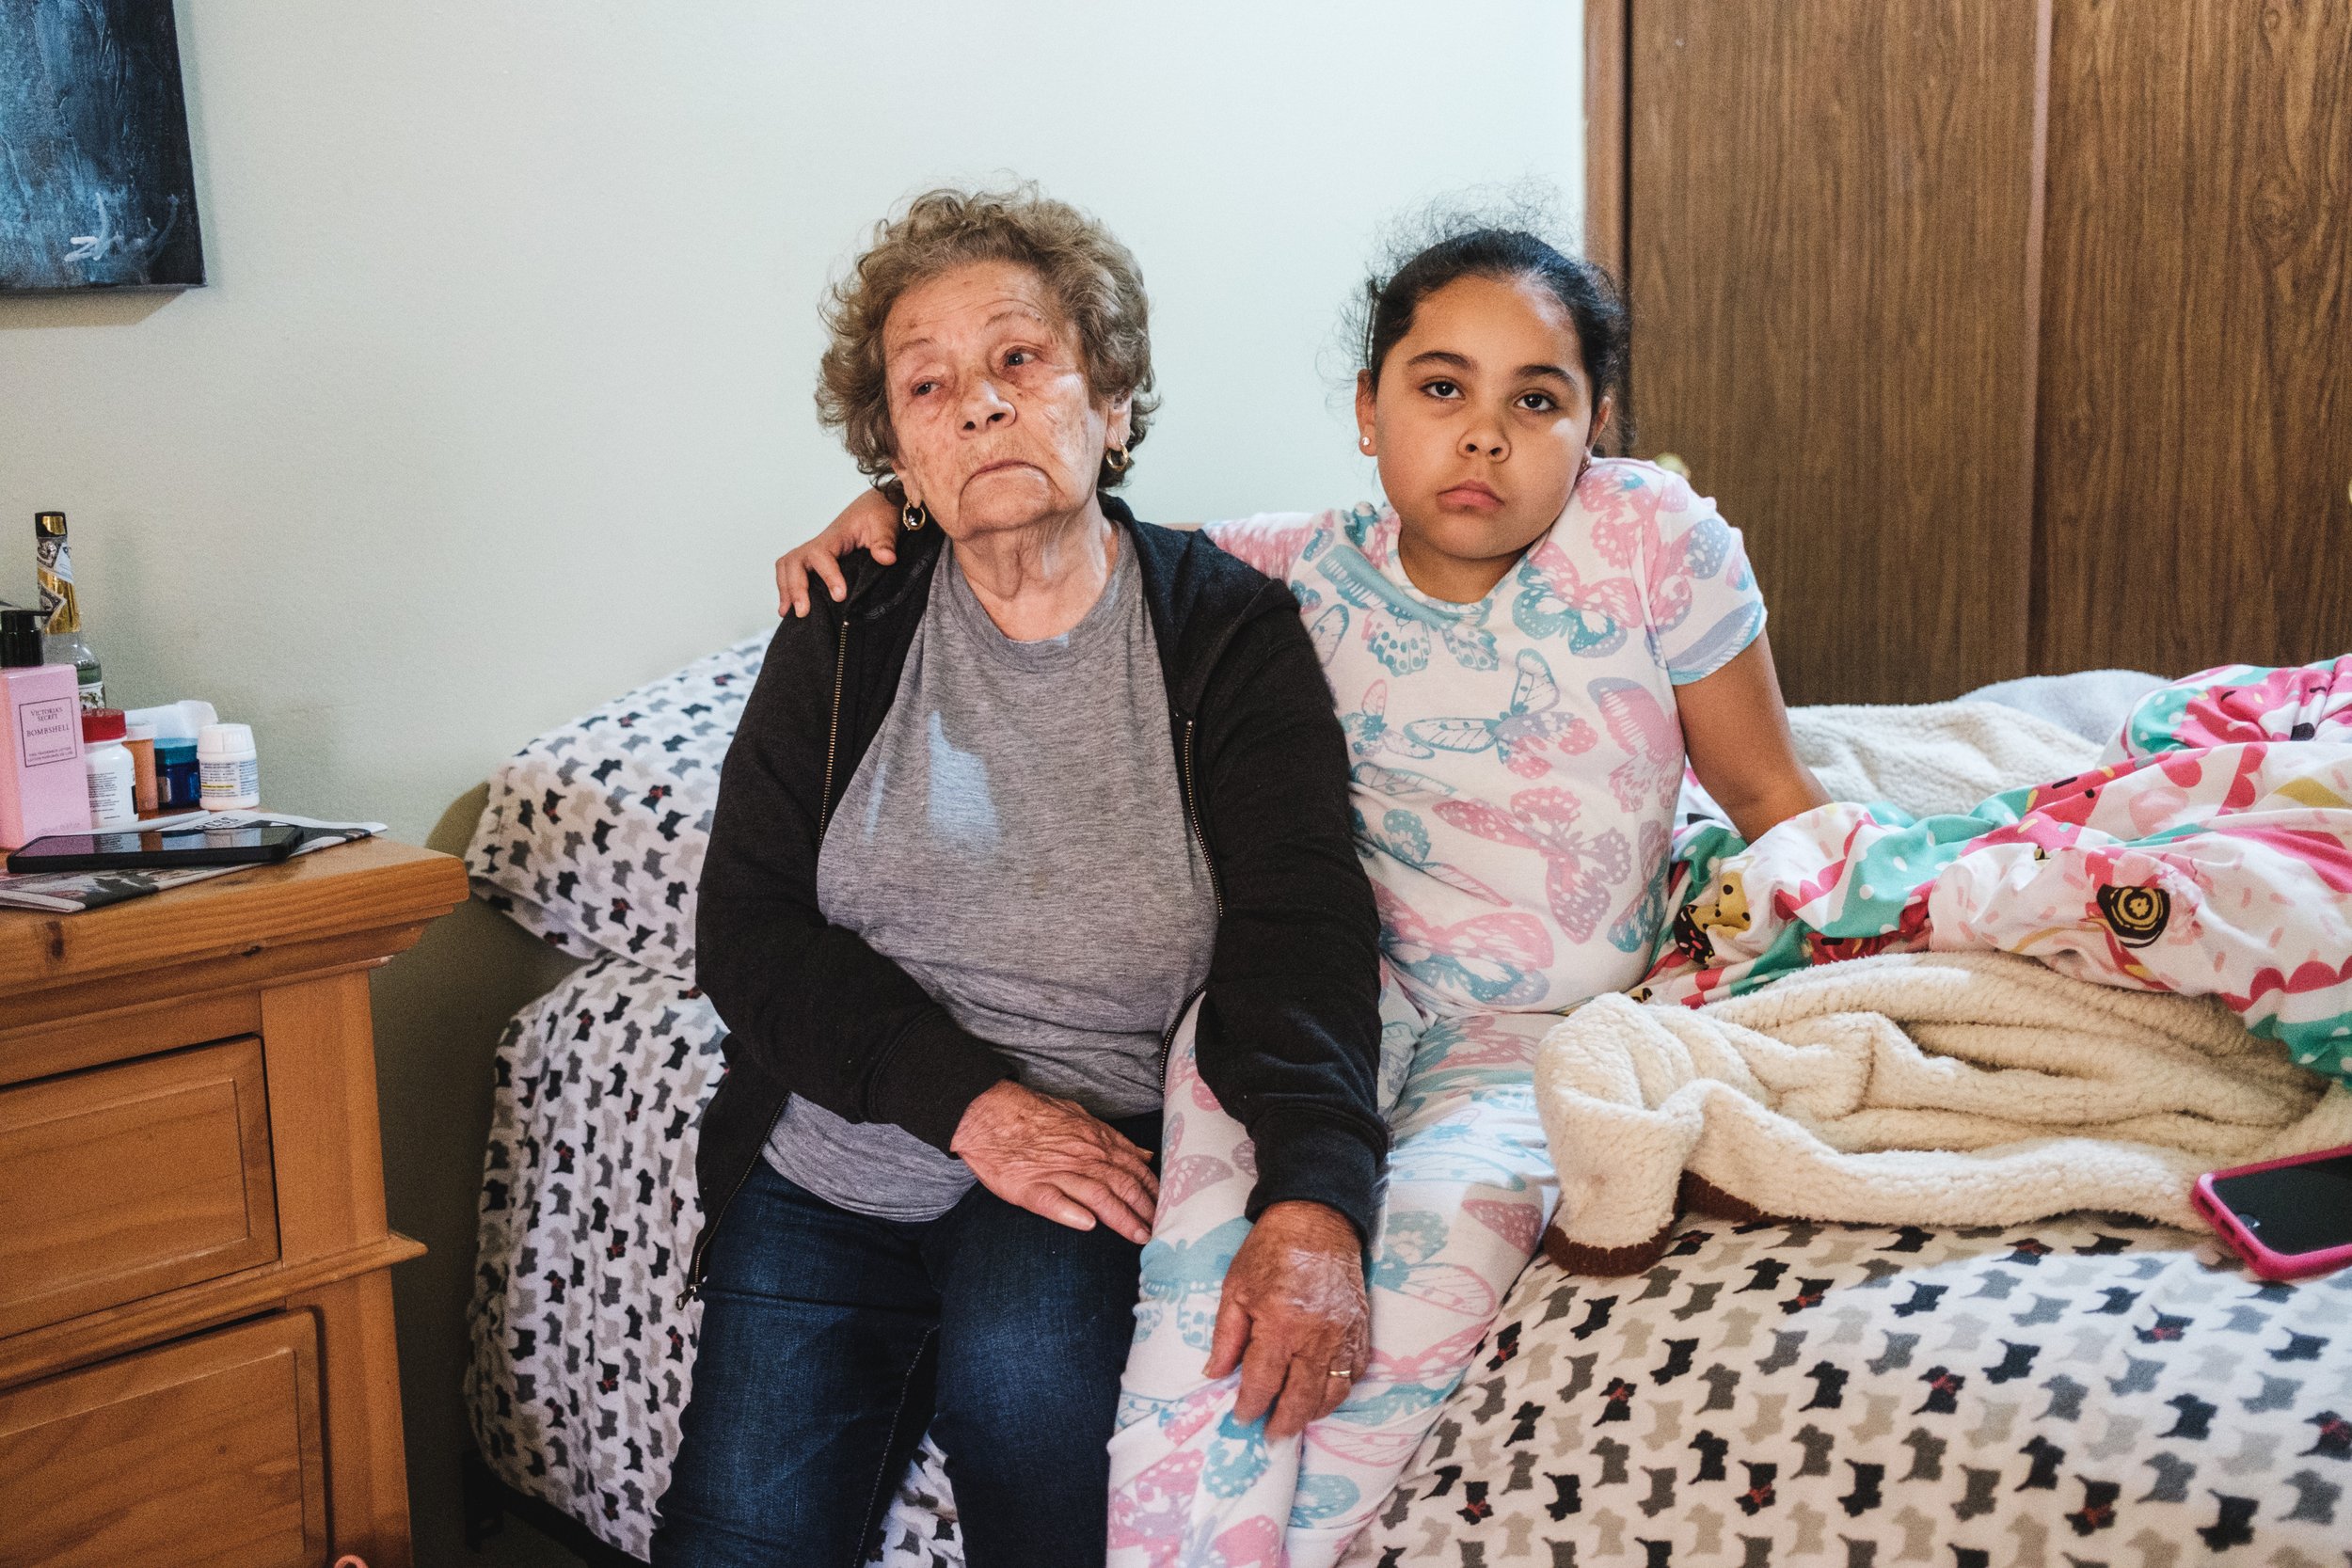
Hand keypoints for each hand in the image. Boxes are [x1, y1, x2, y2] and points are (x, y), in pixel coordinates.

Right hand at [777, 490, 902, 617]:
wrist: (875, 507)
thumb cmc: (879, 514)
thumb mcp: (885, 525)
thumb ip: (884, 541)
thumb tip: (886, 558)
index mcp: (835, 536)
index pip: (821, 554)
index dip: (828, 575)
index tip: (840, 596)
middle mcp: (820, 543)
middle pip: (794, 562)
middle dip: (796, 587)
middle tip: (804, 611)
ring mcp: (815, 550)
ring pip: (788, 566)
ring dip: (786, 589)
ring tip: (788, 613)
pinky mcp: (817, 559)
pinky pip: (793, 570)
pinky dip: (787, 587)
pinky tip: (788, 607)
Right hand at [949, 1081, 1160, 1243]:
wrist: (989, 1111)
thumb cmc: (1034, 1114)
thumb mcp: (1080, 1117)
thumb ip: (1113, 1139)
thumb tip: (1144, 1154)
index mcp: (1096, 1140)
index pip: (1134, 1168)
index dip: (1154, 1191)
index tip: (1168, 1208)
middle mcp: (1082, 1156)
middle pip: (1123, 1185)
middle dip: (1146, 1211)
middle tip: (1162, 1232)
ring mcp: (1055, 1172)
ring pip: (1097, 1196)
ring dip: (1122, 1218)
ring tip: (1139, 1237)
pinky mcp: (1029, 1187)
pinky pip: (1053, 1201)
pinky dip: (1071, 1213)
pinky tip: (1087, 1225)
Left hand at [1205, 1201, 1368, 1438]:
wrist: (1317, 1221)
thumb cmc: (1270, 1252)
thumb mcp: (1235, 1289)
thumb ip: (1226, 1336)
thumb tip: (1215, 1373)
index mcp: (1278, 1326)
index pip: (1262, 1383)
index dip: (1250, 1407)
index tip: (1241, 1418)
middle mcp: (1315, 1338)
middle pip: (1300, 1399)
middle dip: (1283, 1424)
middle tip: (1270, 1437)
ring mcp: (1343, 1336)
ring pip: (1332, 1393)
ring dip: (1312, 1413)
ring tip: (1295, 1420)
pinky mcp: (1360, 1330)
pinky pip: (1354, 1374)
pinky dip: (1339, 1391)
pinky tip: (1323, 1395)